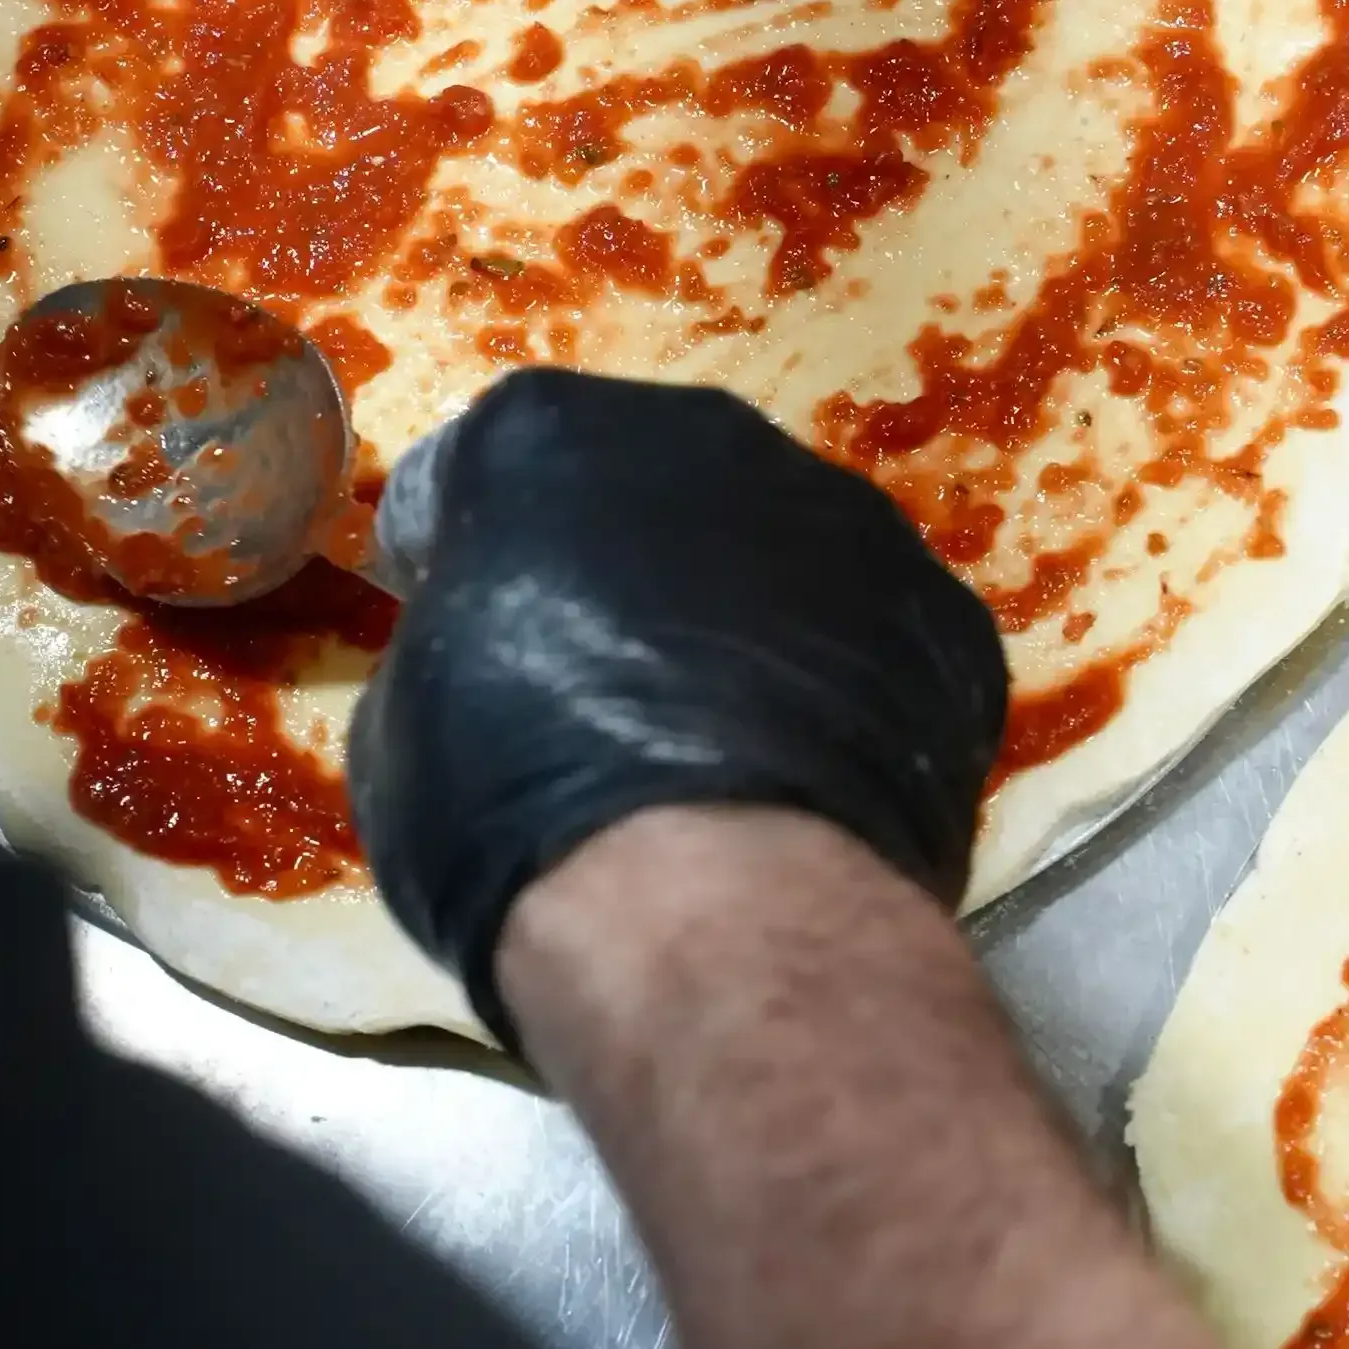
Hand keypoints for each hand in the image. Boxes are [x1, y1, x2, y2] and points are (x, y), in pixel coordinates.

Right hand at [347, 369, 1007, 1042]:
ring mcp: (847, 520)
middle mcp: (706, 437)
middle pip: (646, 486)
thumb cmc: (510, 813)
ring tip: (721, 744)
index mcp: (544, 435)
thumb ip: (450, 643)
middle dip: (618, 565)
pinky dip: (846, 693)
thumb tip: (477, 654)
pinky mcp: (946, 619)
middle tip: (596, 686)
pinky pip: (877, 642)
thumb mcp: (402, 724)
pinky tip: (814, 780)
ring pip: (779, 552)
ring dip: (744, 621)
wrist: (711, 912)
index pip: (474, 471)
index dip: (455, 554)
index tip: (453, 621)